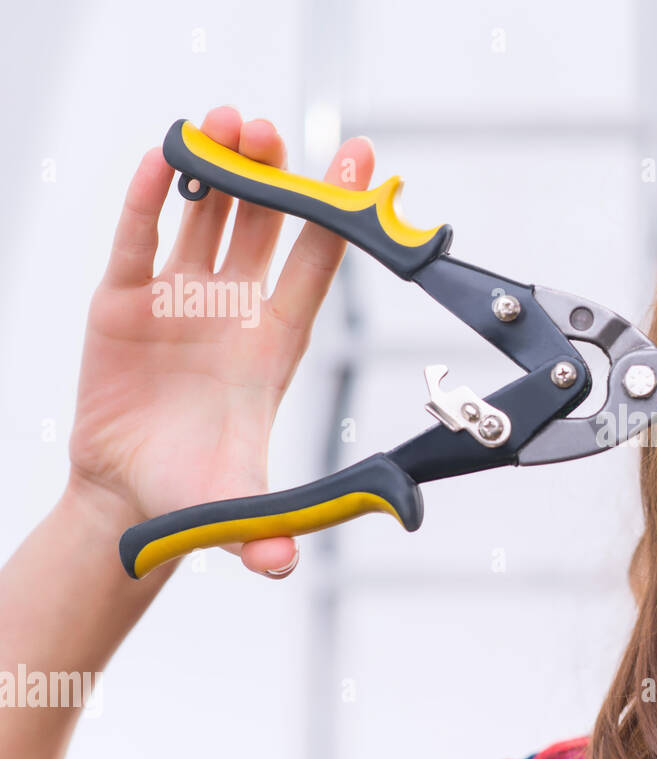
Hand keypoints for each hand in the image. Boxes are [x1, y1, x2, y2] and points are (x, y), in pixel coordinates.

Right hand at [66, 105, 374, 577]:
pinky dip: (147, 201)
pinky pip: (137, 241)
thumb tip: (280, 568)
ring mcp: (179, 300)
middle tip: (279, 128)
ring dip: (218, 171)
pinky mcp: (122, 303)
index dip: (338, 217)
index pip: (315, 267)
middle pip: (264, 227)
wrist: (129, 495)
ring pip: (205, 219)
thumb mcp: (232, 507)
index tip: (360, 162)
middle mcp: (233, 310)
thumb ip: (258, 530)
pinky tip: (160, 157)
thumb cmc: (194, 491)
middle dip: (274, 176)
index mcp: (274, 344)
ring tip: (231, 120)